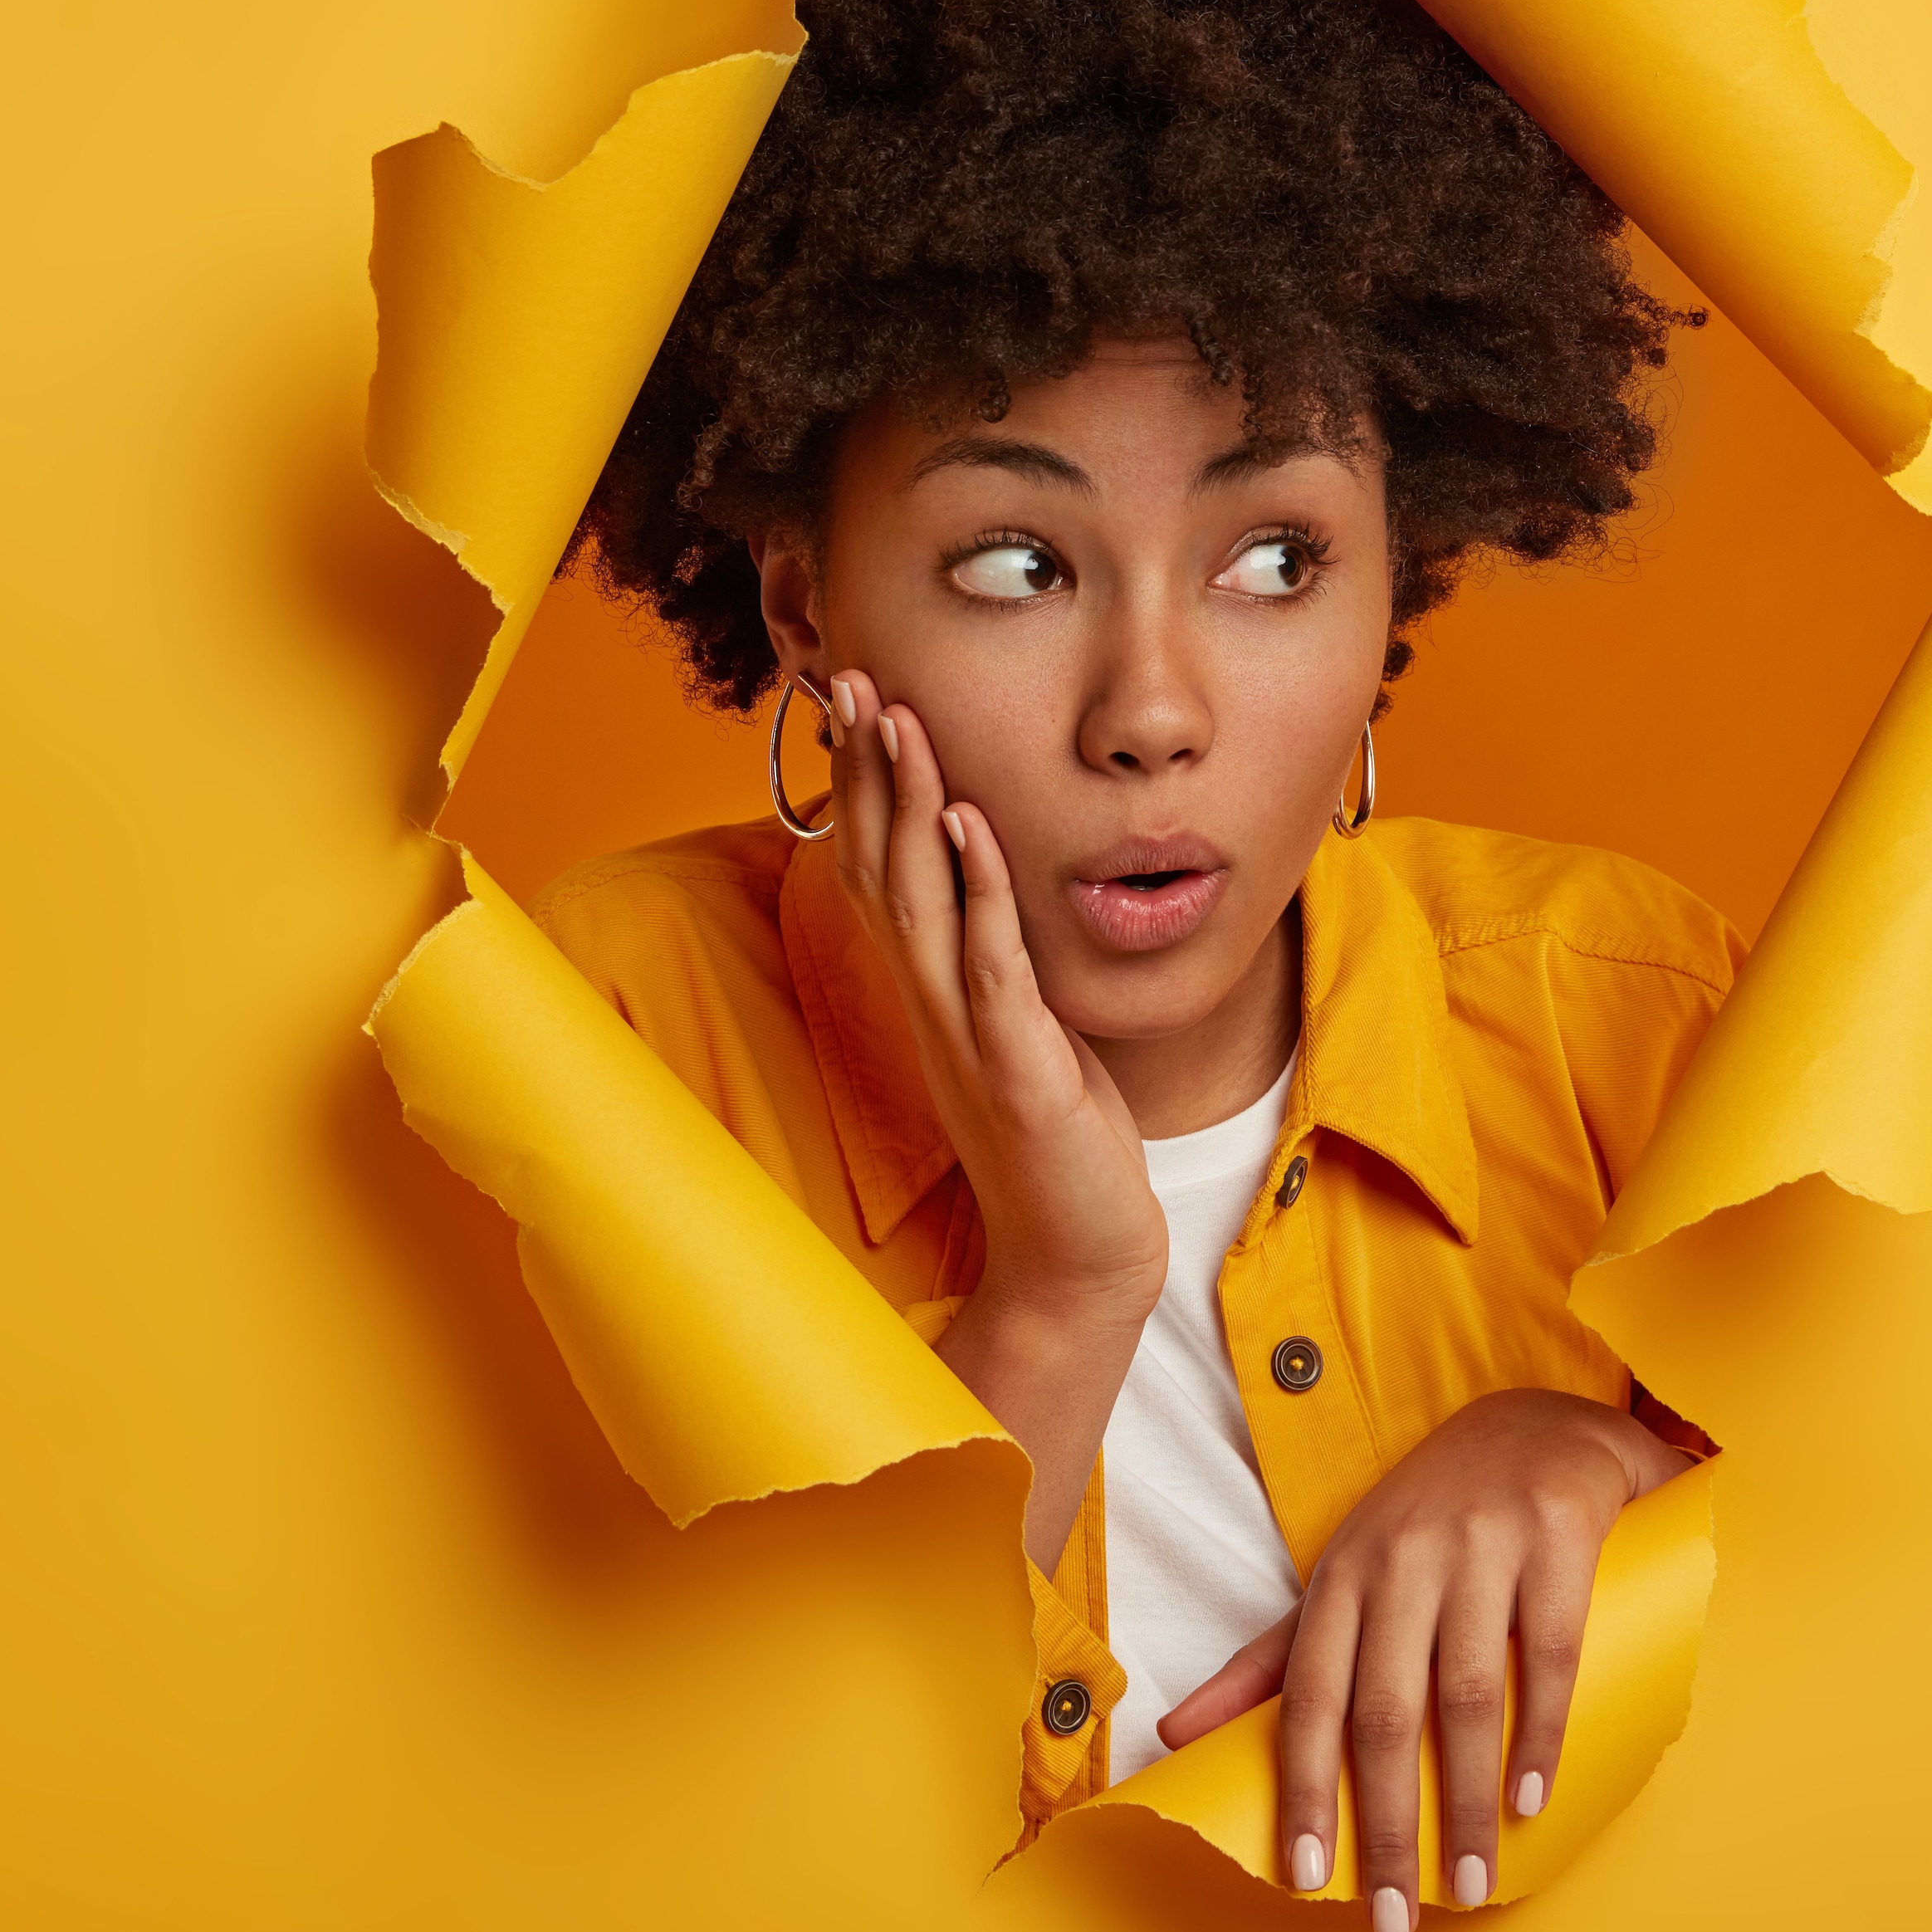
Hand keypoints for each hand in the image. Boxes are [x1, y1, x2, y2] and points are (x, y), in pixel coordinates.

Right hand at [823, 670, 1165, 1564]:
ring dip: (911, 805)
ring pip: (921, 902)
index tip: (855, 701)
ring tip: (901, 720)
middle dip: (868, 770)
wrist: (1079, 1254)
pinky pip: (989, 963)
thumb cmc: (1055, 1139)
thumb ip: (997, 961)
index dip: (863, 786)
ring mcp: (965, 1035)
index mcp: (929, 995)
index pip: (879, 869)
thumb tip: (992, 886)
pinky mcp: (1016, 1066)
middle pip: (880, 867)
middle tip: (852, 678)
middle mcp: (929, 1006)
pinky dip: (981, 888)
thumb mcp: (1019, 1030)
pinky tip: (974, 822)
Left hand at [1152, 1387, 1693, 1931]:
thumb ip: (1269, 1658)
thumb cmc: (1433, 1515)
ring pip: (1468, 1695)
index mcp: (1343, 1573)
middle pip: (1386, 1712)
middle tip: (1394, 1915)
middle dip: (1387, 1825)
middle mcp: (1404, 1556)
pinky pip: (1551, 1651)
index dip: (1303, 1791)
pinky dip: (1542, 1733)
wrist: (1540, 1420)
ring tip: (1471, 1879)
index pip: (1308, 1698)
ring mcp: (1482, 1543)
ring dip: (1466, 1801)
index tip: (1305, 1876)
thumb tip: (1173, 1735)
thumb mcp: (1345, 1574)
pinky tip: (1532, 1796)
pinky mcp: (1556, 1534)